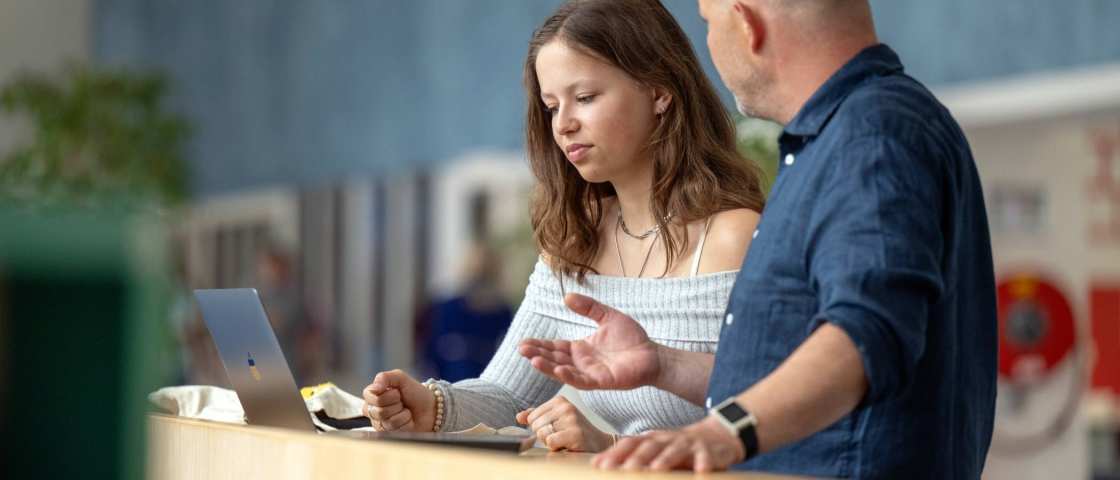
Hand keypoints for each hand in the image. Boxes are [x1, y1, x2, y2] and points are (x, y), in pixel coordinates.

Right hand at [361, 369, 435, 431]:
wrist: (431, 409)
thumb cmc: (416, 393)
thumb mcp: (401, 378)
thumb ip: (384, 377)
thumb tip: (374, 388)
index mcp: (374, 395)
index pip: (368, 395)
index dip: (385, 394)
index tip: (396, 391)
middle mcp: (374, 410)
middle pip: (377, 410)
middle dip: (395, 403)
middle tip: (402, 401)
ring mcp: (381, 424)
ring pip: (386, 420)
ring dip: (402, 412)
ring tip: (406, 410)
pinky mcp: (389, 434)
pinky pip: (395, 428)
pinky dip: (406, 421)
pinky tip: (408, 419)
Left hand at [516, 395, 614, 451]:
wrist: (598, 443)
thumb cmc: (575, 431)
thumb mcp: (555, 420)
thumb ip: (536, 416)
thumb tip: (518, 417)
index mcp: (559, 400)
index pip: (532, 416)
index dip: (539, 427)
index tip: (554, 429)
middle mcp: (565, 406)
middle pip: (535, 425)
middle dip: (544, 435)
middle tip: (560, 436)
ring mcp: (571, 419)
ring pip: (542, 434)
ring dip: (550, 442)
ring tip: (564, 440)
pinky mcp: (575, 433)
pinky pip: (550, 441)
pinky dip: (556, 447)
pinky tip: (567, 445)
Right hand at [518, 293, 660, 389]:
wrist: (653, 354)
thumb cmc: (632, 338)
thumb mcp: (607, 316)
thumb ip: (588, 307)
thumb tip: (567, 296)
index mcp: (580, 348)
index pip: (555, 347)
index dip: (540, 345)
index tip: (523, 343)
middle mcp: (581, 362)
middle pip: (554, 359)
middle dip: (537, 355)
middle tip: (521, 349)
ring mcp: (589, 373)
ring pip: (563, 371)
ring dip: (547, 366)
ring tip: (532, 359)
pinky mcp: (601, 381)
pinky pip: (581, 380)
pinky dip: (568, 376)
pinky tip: (558, 369)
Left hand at [592, 416, 744, 471]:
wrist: (715, 436)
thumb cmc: (677, 448)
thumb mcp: (655, 449)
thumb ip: (632, 456)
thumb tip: (599, 465)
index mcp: (652, 439)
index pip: (630, 443)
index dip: (614, 453)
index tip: (599, 465)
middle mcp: (667, 439)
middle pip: (650, 446)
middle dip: (636, 458)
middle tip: (623, 470)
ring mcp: (688, 444)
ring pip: (675, 450)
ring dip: (665, 459)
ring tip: (655, 470)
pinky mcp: (708, 451)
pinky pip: (705, 457)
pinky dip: (703, 464)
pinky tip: (700, 472)